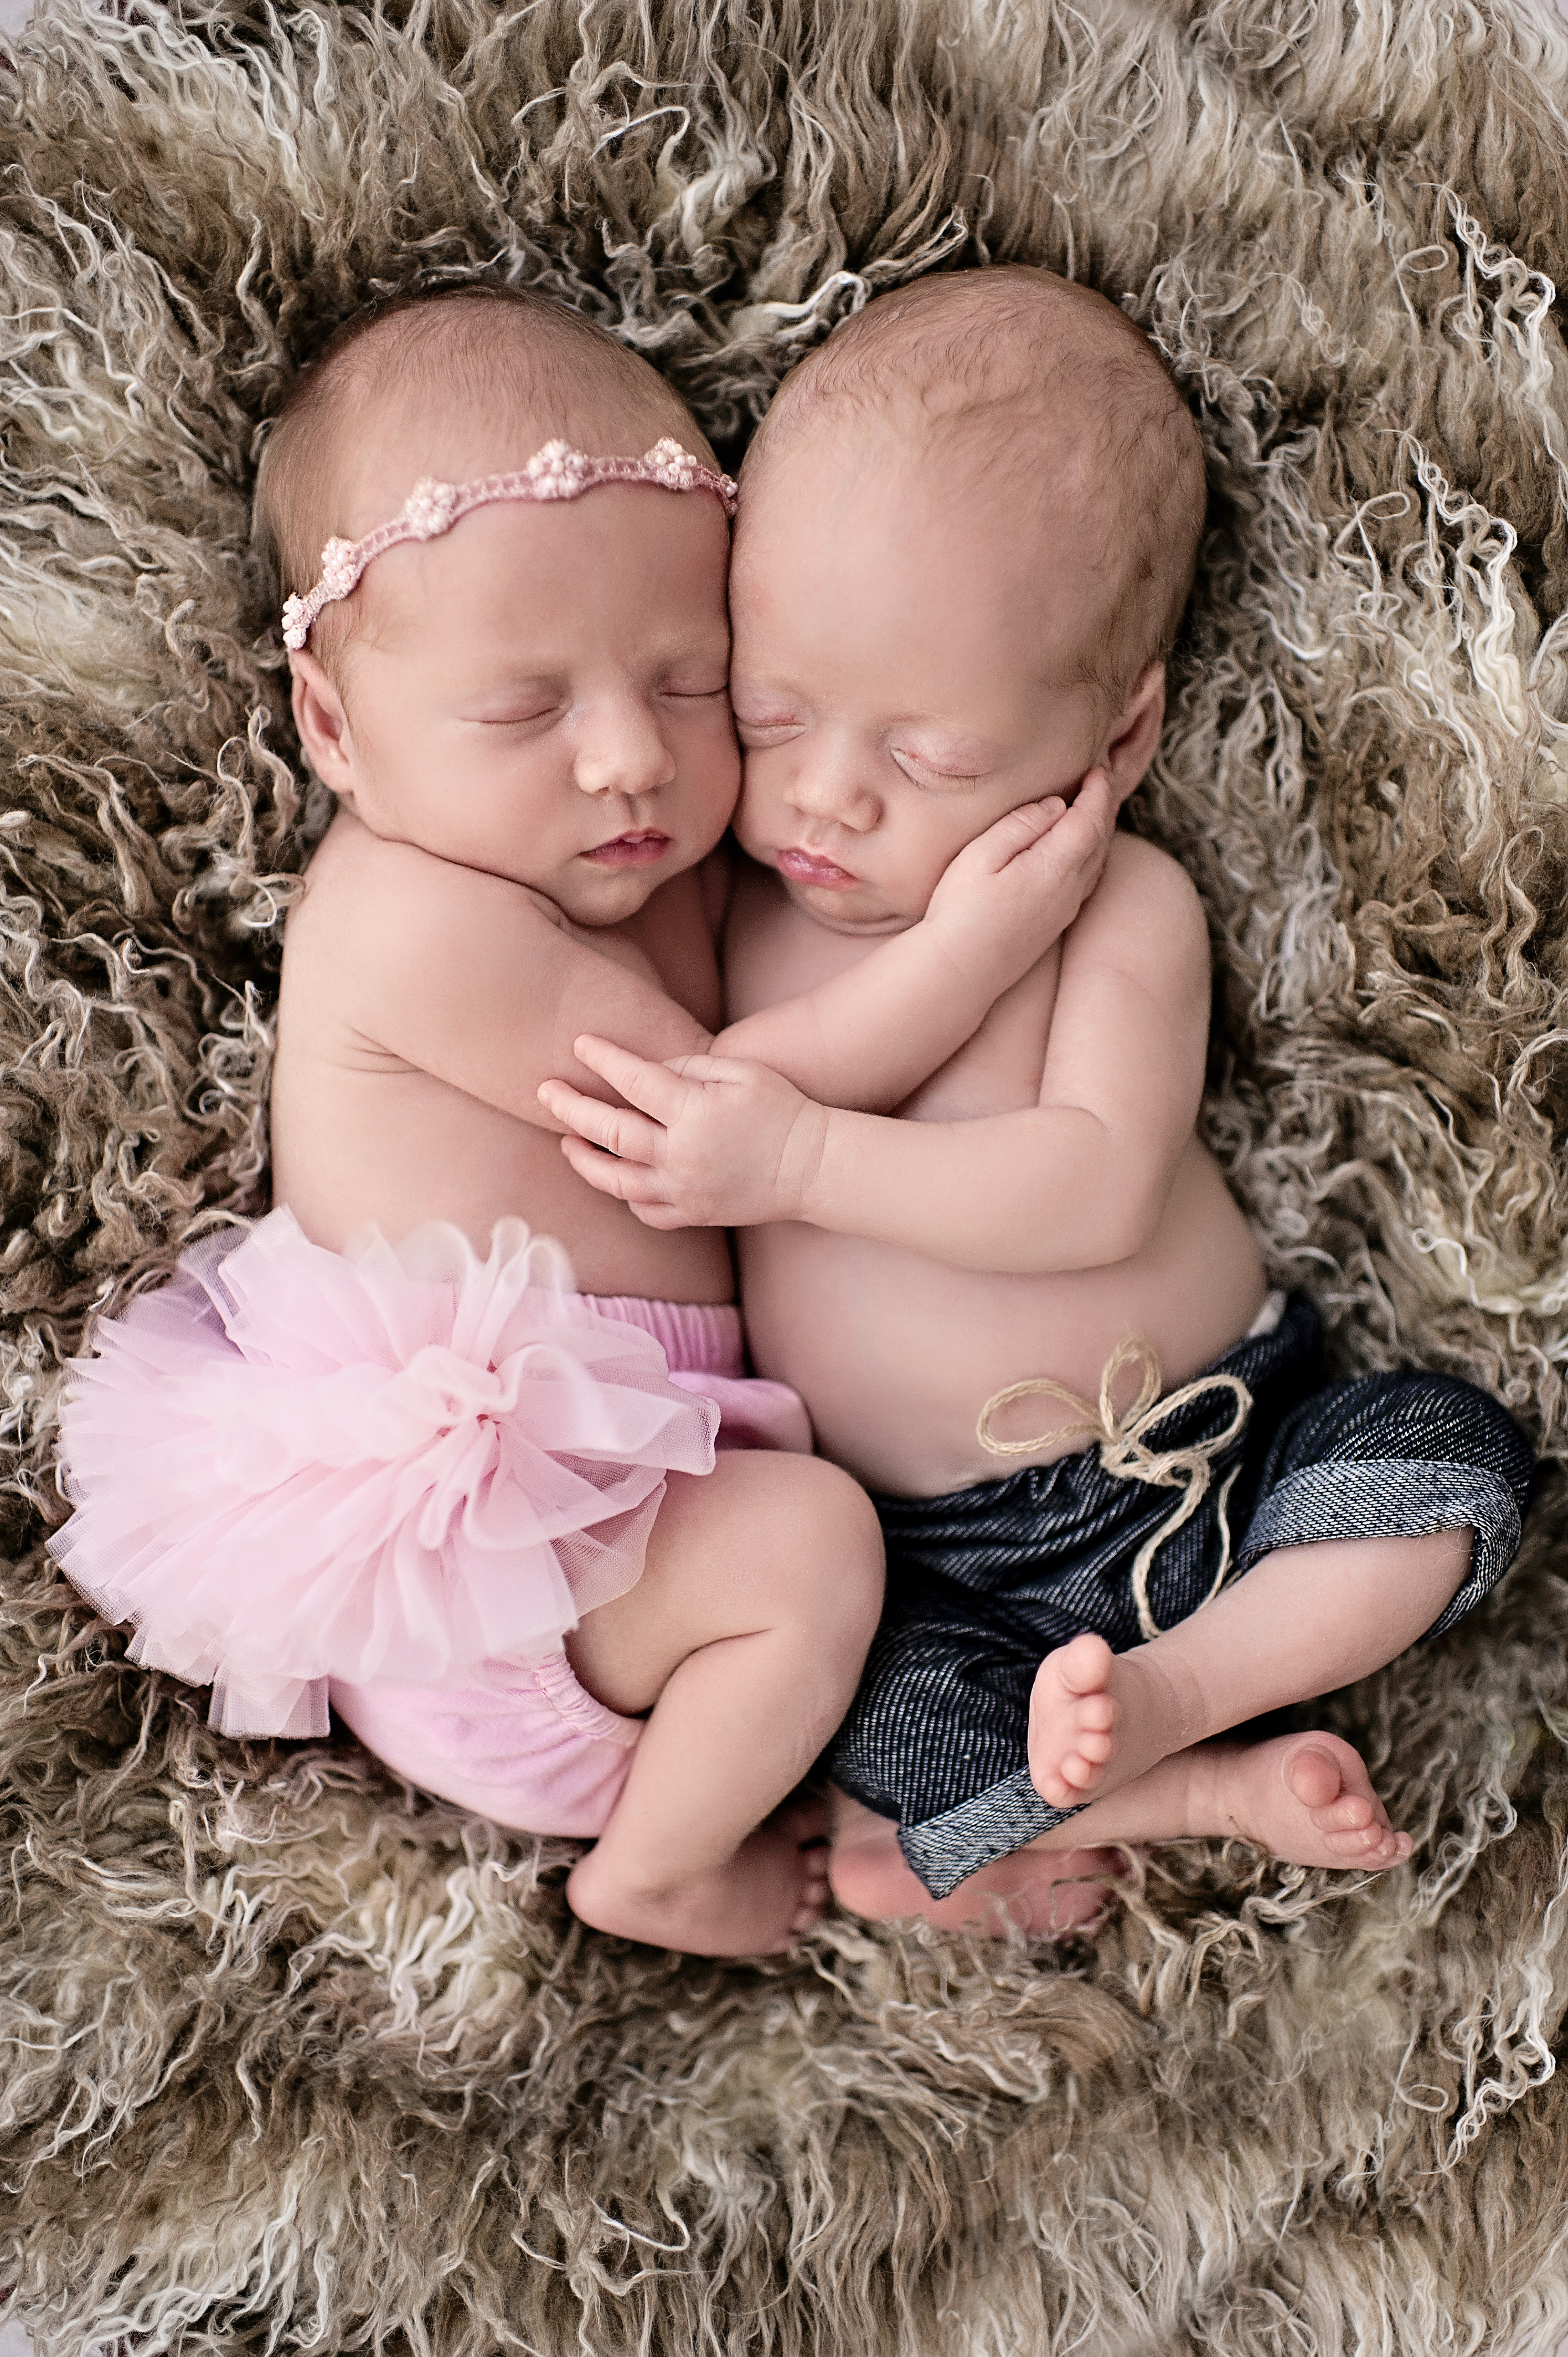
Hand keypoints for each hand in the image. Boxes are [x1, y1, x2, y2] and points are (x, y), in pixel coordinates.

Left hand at [538, 1035, 830, 1229]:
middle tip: (545, 1091)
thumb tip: (646, 1073)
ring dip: (583, 1159)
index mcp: (696, 1114)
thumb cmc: (782, 1110)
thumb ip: (690, 1067)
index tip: (579, 1044)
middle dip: (571, 1109)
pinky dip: (623, 1194)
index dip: (603, 1060)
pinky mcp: (693, 1214)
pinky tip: (613, 1176)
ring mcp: (684, 1191)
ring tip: (565, 1142)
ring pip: (616, 1181)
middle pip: (610, 1133)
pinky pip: (645, 1211)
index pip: (634, 1083)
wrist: (814, 1168)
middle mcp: (682, 1156)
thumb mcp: (743, 1072)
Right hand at [924, 766, 1117, 995]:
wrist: (960, 972)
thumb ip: (1020, 826)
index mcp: (1054, 868)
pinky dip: (1092, 858)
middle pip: (1101, 840)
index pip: (1090, 820)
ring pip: (1097, 863)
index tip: (1098, 770)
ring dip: (1100, 833)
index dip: (1098, 792)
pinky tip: (1082, 854)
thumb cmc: (960, 911)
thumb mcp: (980, 856)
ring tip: (1093, 810)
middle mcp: (1070, 890)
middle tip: (1100, 782)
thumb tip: (1055, 806)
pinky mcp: (1056, 925)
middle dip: (1104, 807)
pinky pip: (1088, 882)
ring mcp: (1065, 910)